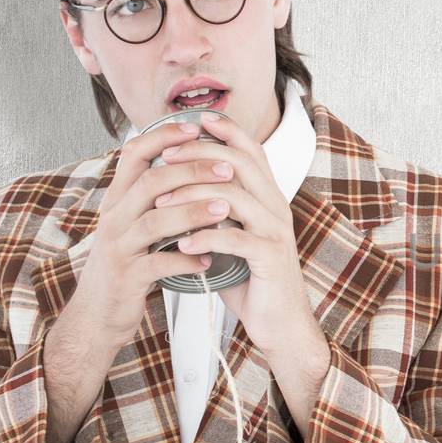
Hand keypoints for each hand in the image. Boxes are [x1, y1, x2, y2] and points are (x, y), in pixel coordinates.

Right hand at [66, 119, 234, 353]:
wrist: (98, 314)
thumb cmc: (127, 265)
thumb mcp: (133, 225)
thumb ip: (153, 198)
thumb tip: (188, 162)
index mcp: (117, 200)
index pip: (134, 153)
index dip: (163, 136)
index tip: (196, 128)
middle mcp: (114, 217)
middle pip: (151, 181)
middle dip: (192, 171)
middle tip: (227, 170)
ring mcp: (118, 247)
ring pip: (156, 220)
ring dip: (194, 212)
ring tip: (225, 210)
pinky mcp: (126, 277)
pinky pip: (159, 262)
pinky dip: (186, 259)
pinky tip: (209, 259)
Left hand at [150, 111, 317, 357]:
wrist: (279, 322)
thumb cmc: (251, 279)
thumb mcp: (233, 235)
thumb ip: (216, 211)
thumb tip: (177, 187)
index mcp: (269, 198)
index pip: (251, 151)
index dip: (226, 131)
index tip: (195, 121)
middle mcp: (276, 207)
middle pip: (240, 163)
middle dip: (200, 154)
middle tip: (167, 157)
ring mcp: (276, 231)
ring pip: (234, 196)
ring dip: (193, 196)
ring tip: (161, 206)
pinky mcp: (270, 257)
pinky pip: (235, 238)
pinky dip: (204, 238)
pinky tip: (182, 244)